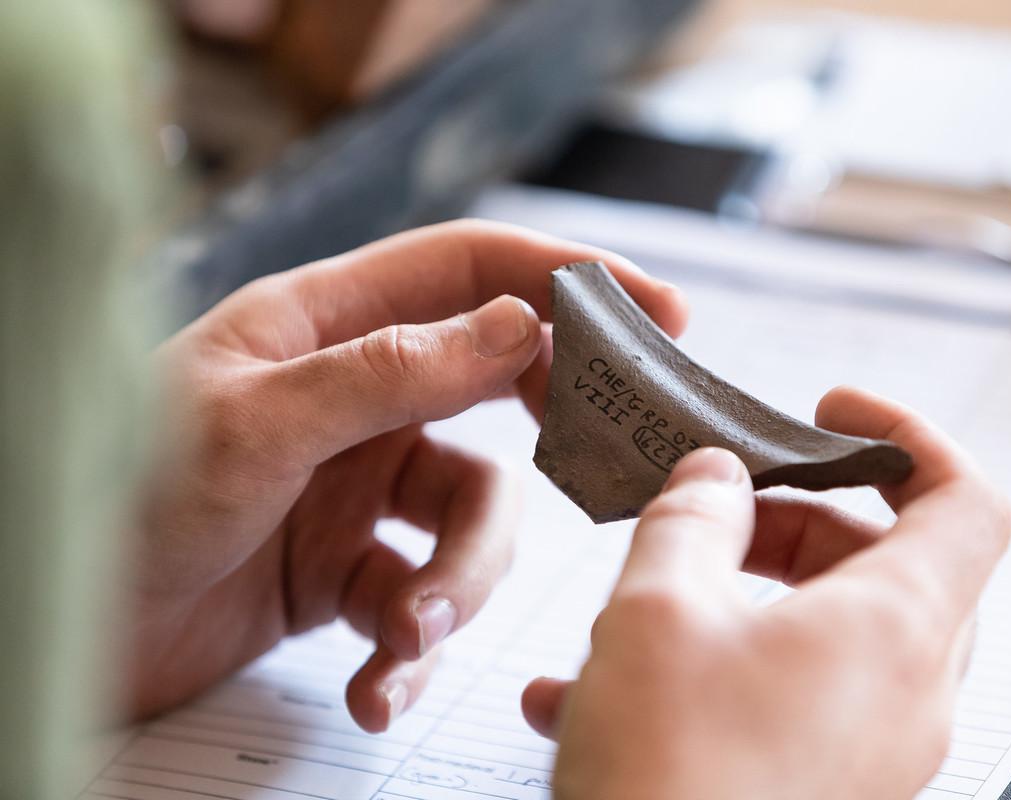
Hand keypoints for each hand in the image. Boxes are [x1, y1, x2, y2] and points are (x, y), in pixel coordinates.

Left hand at [127, 219, 687, 731]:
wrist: (53, 624)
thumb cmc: (119, 498)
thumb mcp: (258, 422)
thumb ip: (391, 371)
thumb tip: (517, 325)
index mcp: (325, 326)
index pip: (467, 272)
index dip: (566, 278)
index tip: (657, 307)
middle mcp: (353, 398)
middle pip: (497, 394)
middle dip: (547, 445)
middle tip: (591, 475)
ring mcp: (354, 487)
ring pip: (471, 521)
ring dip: (459, 586)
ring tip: (412, 632)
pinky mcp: (345, 572)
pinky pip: (419, 600)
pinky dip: (410, 648)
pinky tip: (378, 684)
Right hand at [521, 386, 1010, 799]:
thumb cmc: (667, 778)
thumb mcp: (657, 607)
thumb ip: (693, 516)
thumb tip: (715, 477)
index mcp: (892, 630)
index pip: (965, 501)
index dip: (907, 437)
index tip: (829, 413)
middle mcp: (904, 692)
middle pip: (884, 562)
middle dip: (794, 518)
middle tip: (715, 509)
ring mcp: (870, 747)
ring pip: (828, 629)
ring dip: (740, 592)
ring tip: (641, 597)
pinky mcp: (825, 785)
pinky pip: (785, 698)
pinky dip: (715, 668)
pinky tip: (593, 685)